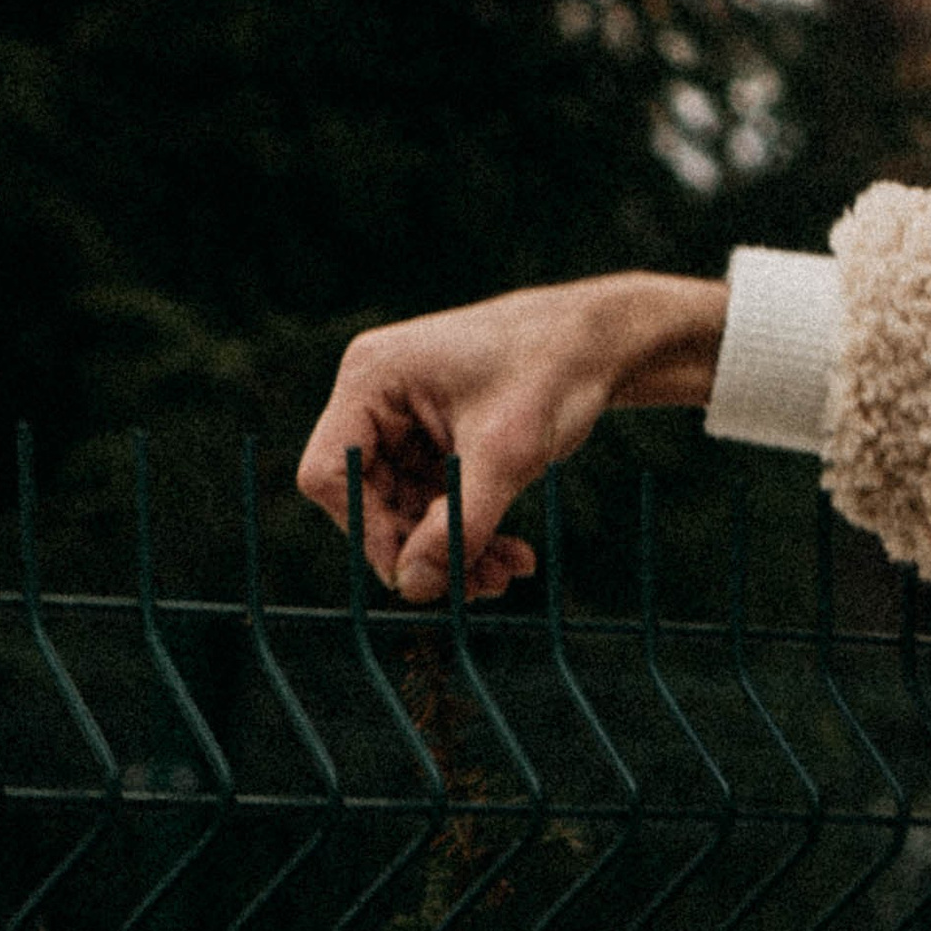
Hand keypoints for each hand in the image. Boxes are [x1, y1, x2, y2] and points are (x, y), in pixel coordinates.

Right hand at [296, 272, 727, 602]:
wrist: (600, 342)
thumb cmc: (552, 372)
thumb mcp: (507, 454)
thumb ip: (458, 524)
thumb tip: (413, 588)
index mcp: (371, 378)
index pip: (330, 474)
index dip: (368, 531)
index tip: (420, 572)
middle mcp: (376, 398)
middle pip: (369, 501)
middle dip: (424, 549)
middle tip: (481, 586)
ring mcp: (403, 422)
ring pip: (405, 513)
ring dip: (454, 550)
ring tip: (506, 573)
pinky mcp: (432, 443)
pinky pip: (433, 505)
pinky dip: (469, 533)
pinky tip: (511, 555)